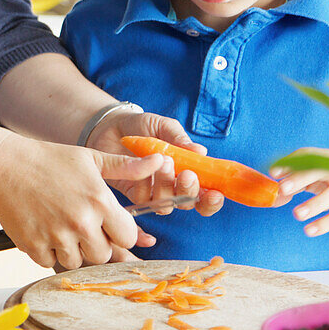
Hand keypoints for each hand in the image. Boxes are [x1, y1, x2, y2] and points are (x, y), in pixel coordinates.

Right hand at [0, 134, 166, 269]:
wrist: (4, 165)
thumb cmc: (49, 159)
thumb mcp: (91, 158)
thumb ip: (127, 167)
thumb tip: (159, 162)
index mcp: (100, 202)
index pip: (127, 238)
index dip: (118, 233)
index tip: (106, 225)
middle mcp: (81, 222)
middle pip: (104, 255)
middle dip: (96, 244)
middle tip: (80, 226)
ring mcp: (57, 236)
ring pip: (77, 262)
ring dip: (72, 251)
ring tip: (60, 227)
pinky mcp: (34, 246)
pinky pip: (50, 263)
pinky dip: (48, 252)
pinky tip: (43, 231)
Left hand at [87, 110, 224, 217]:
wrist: (112, 126)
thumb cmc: (143, 126)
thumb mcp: (164, 127)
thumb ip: (180, 139)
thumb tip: (201, 152)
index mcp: (189, 172)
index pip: (206, 195)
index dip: (212, 200)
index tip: (216, 193)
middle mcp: (173, 187)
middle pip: (188, 203)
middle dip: (190, 191)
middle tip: (187, 174)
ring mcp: (153, 192)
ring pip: (166, 203)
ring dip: (167, 186)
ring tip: (163, 161)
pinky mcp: (134, 194)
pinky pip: (143, 199)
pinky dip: (145, 186)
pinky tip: (144, 168)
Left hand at [272, 148, 328, 235]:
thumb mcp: (324, 173)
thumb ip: (301, 181)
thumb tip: (276, 193)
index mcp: (328, 159)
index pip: (308, 157)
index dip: (290, 164)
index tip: (273, 172)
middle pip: (320, 172)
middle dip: (301, 179)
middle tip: (283, 188)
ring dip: (314, 205)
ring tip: (296, 214)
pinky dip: (326, 223)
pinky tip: (310, 230)